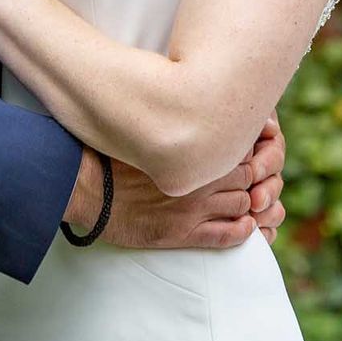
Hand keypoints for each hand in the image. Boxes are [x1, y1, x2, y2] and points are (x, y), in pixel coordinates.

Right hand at [65, 119, 286, 250]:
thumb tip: (192, 105)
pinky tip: (245, 227)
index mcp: (192, 147)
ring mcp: (192, 208)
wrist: (86, 187)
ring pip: (243, 205)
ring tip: (249, 203)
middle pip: (249, 176)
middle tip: (252, 179)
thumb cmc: (113, 153)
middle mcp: (198, 177)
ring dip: (251, 206)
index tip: (246, 150)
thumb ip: (175, 120)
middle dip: (254, 178)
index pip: (242, 145)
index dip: (250, 148)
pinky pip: (227, 236)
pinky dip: (243, 232)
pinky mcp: (181, 234)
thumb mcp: (148, 126)